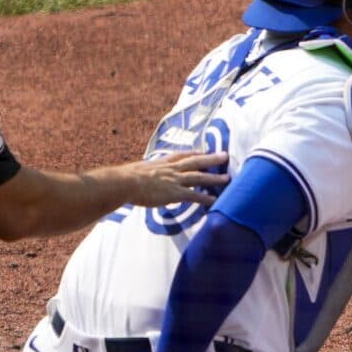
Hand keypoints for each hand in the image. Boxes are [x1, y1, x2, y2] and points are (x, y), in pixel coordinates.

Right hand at [115, 151, 229, 209]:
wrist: (125, 183)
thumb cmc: (124, 178)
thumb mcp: (135, 170)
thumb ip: (140, 173)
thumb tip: (135, 175)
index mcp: (161, 163)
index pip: (180, 156)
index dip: (192, 153)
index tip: (202, 151)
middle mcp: (171, 169)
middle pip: (195, 161)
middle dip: (211, 159)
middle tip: (225, 155)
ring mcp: (174, 180)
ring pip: (199, 177)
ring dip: (214, 178)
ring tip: (227, 178)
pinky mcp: (174, 193)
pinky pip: (193, 196)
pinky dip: (204, 198)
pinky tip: (214, 200)